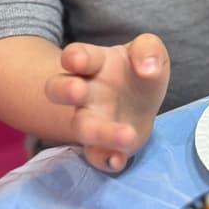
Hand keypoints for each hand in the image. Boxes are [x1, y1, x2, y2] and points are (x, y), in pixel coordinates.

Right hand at [44, 33, 169, 172]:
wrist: (140, 102)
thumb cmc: (139, 68)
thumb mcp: (149, 49)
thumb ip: (148, 50)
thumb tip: (149, 69)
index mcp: (95, 62)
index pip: (75, 55)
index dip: (73, 57)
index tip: (79, 60)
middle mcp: (84, 91)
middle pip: (58, 89)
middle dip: (64, 89)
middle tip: (77, 90)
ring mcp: (90, 119)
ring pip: (81, 127)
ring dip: (99, 133)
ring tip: (127, 135)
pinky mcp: (101, 146)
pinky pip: (96, 156)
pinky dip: (105, 159)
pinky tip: (119, 159)